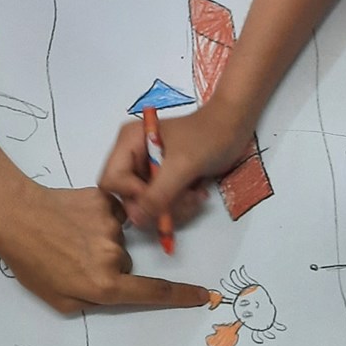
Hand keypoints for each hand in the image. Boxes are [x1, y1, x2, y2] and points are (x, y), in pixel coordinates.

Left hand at [0, 180, 215, 313]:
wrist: (15, 215)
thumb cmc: (31, 262)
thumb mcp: (58, 299)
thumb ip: (92, 301)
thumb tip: (111, 292)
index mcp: (104, 284)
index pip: (153, 293)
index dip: (181, 296)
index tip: (203, 295)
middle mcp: (114, 256)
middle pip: (127, 264)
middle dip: (108, 265)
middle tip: (75, 258)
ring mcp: (110, 226)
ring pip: (117, 239)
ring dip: (98, 240)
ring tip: (67, 236)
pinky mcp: (104, 202)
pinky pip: (110, 215)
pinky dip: (96, 218)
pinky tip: (73, 218)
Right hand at [99, 100, 254, 230]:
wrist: (234, 125)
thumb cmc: (208, 136)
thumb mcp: (182, 165)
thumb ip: (158, 193)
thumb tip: (136, 220)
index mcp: (129, 142)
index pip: (111, 180)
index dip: (132, 194)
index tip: (160, 196)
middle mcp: (133, 156)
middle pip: (129, 196)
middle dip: (158, 204)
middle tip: (185, 200)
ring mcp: (148, 169)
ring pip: (147, 205)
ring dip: (173, 207)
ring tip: (195, 196)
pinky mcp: (163, 179)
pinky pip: (162, 203)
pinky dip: (179, 205)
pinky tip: (197, 194)